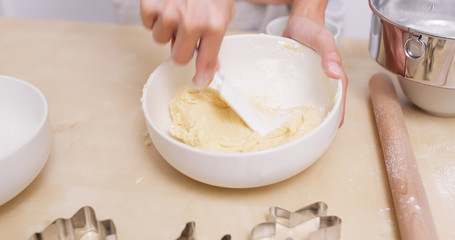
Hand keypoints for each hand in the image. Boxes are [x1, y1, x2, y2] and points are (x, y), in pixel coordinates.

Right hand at [140, 0, 235, 86]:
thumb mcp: (222, 11)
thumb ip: (215, 40)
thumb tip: (208, 69)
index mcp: (214, 24)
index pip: (206, 60)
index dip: (202, 74)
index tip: (199, 81)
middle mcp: (192, 22)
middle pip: (179, 57)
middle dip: (181, 47)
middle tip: (186, 30)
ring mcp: (170, 14)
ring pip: (160, 40)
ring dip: (167, 29)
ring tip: (176, 9)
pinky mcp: (151, 5)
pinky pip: (147, 24)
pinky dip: (154, 16)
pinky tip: (165, 3)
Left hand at [283, 0, 347, 126]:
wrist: (297, 23)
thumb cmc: (312, 29)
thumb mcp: (322, 38)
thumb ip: (329, 52)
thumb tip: (334, 72)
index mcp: (335, 80)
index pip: (339, 104)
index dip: (335, 119)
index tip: (329, 132)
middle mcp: (323, 87)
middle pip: (324, 111)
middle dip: (317, 125)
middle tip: (305, 139)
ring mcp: (310, 87)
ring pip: (309, 108)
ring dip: (303, 120)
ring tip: (291, 134)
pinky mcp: (298, 86)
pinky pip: (296, 100)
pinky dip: (291, 109)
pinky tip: (280, 117)